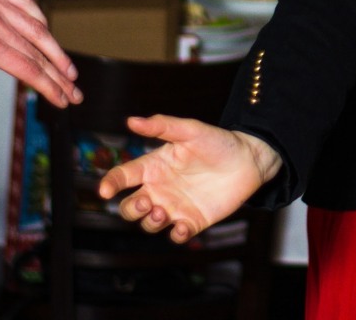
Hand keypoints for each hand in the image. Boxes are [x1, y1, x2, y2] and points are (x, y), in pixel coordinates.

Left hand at [0, 0, 81, 144]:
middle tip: (75, 91)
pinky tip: (46, 29)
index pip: (27, 69)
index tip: (62, 99)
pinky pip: (27, 5)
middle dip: (60, 75)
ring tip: (69, 68)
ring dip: (57, 51)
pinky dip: (40, 20)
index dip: (48, 86)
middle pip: (38, 53)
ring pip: (38, 29)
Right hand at [99, 118, 281, 242]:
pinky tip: (182, 227)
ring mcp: (175, 207)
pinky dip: (176, 235)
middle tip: (147, 200)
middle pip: (130, 207)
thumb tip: (131, 120)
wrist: (250, 159)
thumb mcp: (191, 131)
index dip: (110, 183)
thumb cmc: (218, 142)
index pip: (123, 177)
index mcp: (154, 167)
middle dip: (131, 209)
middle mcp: (160, 189)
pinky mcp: (192, 220)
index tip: (105, 190)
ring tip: (162, 212)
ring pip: (149, 223)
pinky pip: (176, 235)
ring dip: (150, 222)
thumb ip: (162, 126)